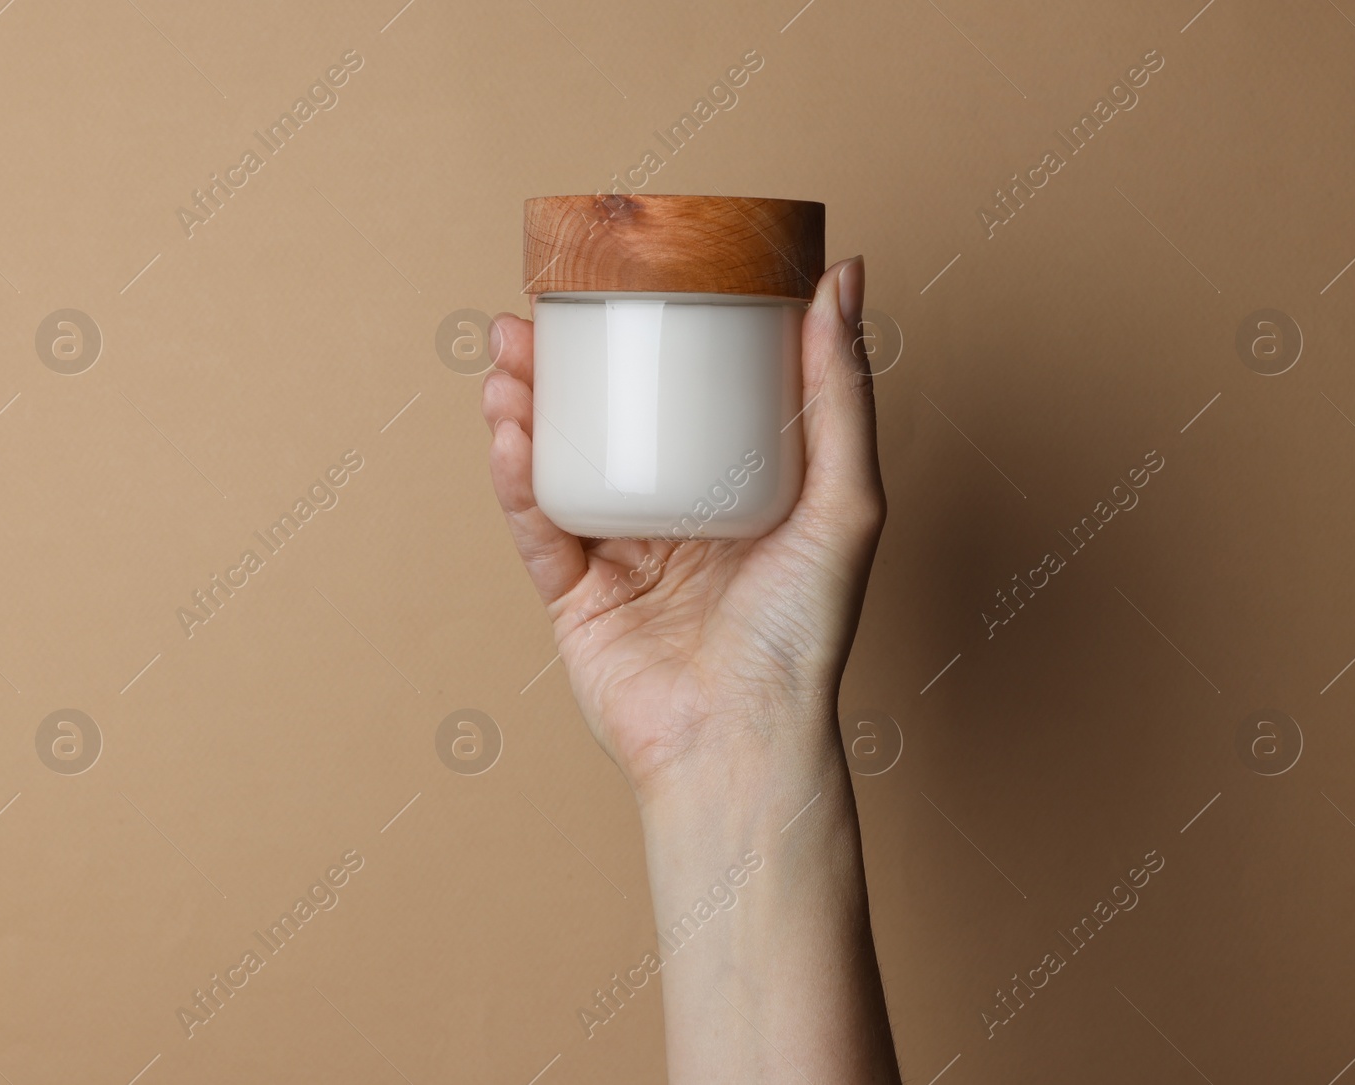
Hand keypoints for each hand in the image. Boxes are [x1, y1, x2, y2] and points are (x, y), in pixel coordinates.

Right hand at [480, 256, 884, 799]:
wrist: (743, 739)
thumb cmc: (804, 632)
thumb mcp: (846, 497)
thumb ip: (841, 390)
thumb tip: (847, 273)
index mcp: (736, 491)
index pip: (684, 397)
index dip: (646, 339)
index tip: (618, 283)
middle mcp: (675, 517)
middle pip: (607, 423)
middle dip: (560, 366)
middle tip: (531, 318)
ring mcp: (619, 558)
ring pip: (560, 466)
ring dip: (523, 410)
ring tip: (506, 360)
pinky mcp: (574, 599)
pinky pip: (538, 529)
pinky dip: (518, 481)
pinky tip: (509, 433)